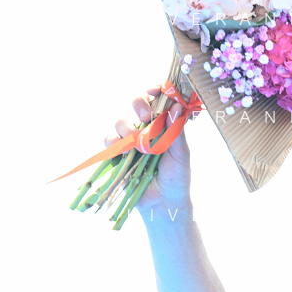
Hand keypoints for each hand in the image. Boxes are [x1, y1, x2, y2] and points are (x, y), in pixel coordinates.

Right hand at [104, 86, 192, 217]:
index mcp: (165, 124)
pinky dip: (114, 142)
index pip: (158, 99)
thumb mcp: (182, 154)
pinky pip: (109, 139)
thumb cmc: (177, 177)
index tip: (157, 90)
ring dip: (128, 128)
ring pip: (121, 121)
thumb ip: (177, 131)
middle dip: (139, 103)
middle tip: (145, 117)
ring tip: (140, 145)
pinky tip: (124, 151)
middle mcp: (146, 128)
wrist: (164, 201)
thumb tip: (176, 108)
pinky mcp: (117, 152)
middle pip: (137, 103)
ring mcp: (130, 139)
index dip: (156, 90)